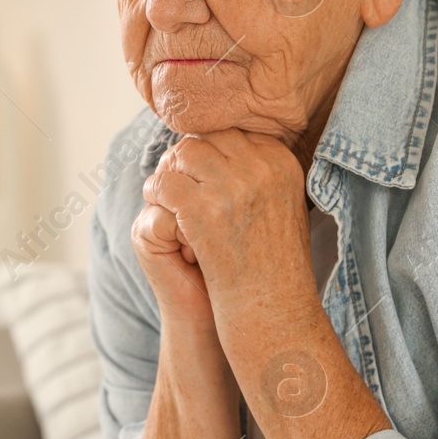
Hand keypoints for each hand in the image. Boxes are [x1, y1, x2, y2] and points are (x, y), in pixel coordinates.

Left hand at [141, 130, 318, 332]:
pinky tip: (160, 209)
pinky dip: (155, 193)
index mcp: (282, 161)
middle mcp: (260, 167)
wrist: (273, 307)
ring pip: (183, 153)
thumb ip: (259, 171)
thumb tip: (222, 145)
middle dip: (187, 156)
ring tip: (167, 194)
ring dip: (169, 171)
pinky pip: (164, 183)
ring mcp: (231, 187)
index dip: (210, 148)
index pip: (232, 131)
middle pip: (206, 136)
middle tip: (179, 180)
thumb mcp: (282, 203)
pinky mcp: (203, 210)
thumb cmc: (275, 260)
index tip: (201, 170)